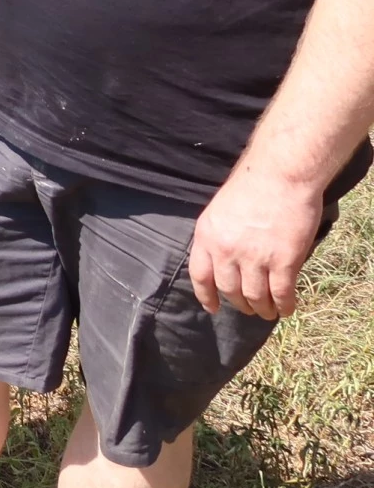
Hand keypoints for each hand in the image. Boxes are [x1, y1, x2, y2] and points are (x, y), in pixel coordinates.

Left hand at [189, 170, 323, 319]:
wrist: (280, 175)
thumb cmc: (251, 186)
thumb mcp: (219, 211)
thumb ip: (218, 236)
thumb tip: (224, 262)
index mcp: (206, 236)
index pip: (200, 276)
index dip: (206, 296)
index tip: (213, 308)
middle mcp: (226, 250)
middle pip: (229, 290)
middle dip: (240, 304)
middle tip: (249, 308)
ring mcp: (255, 257)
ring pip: (255, 296)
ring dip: (262, 309)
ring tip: (268, 312)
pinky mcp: (283, 261)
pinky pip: (281, 293)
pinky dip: (284, 305)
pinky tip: (287, 309)